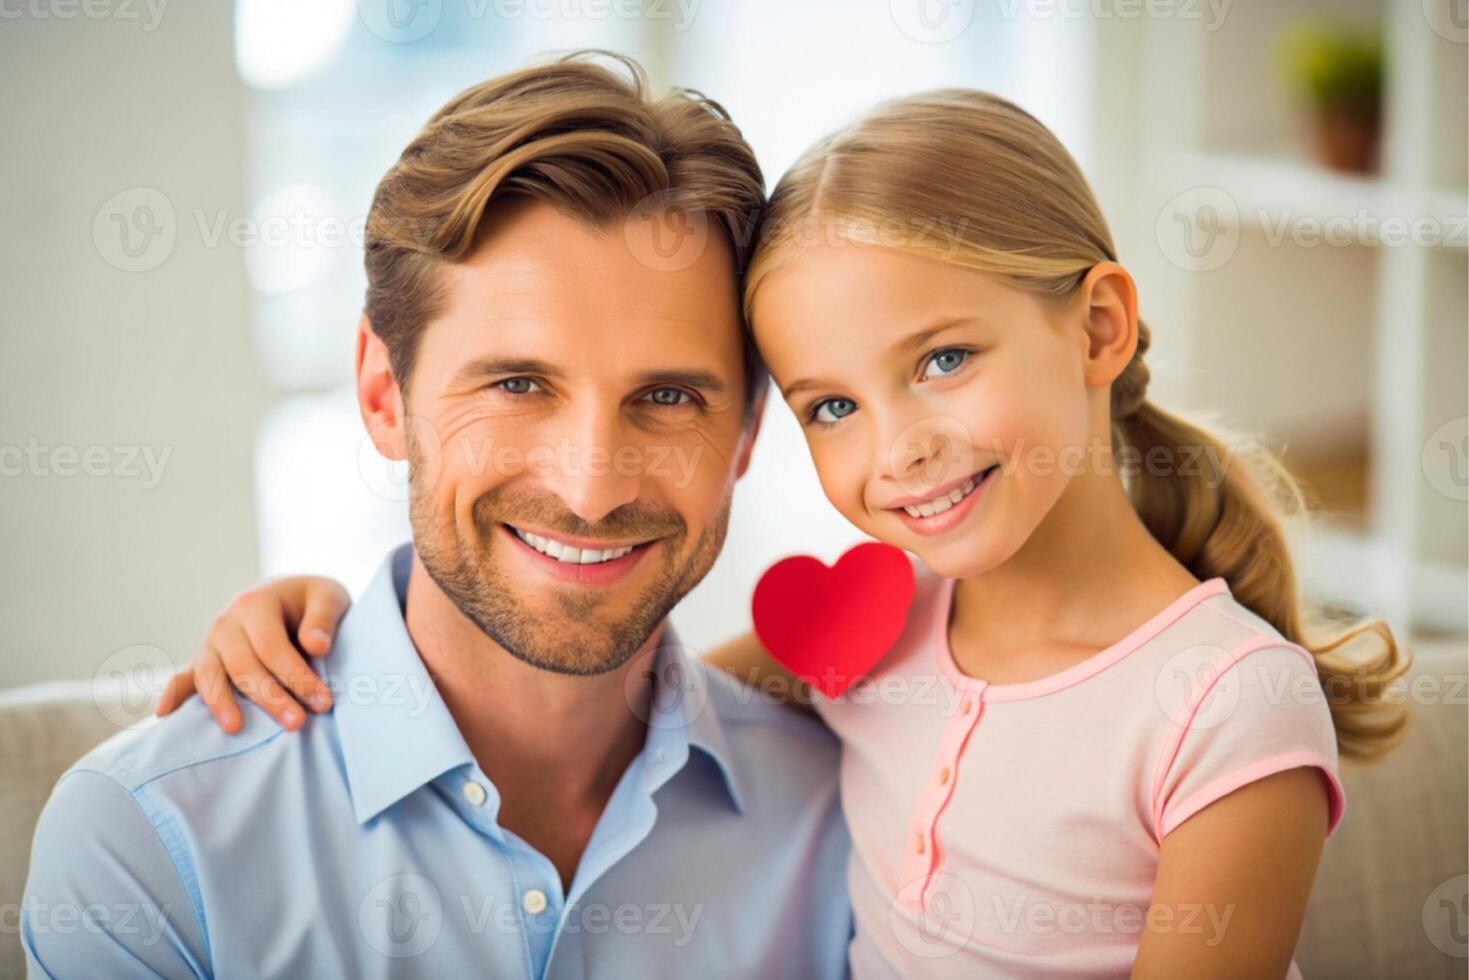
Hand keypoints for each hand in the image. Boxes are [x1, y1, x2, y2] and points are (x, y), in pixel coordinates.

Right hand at [154, 576, 350, 732]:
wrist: (287, 594)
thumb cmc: (311, 600)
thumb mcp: (327, 596)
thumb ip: (323, 618)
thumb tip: (316, 646)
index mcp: (255, 603)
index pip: (272, 646)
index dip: (296, 675)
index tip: (323, 702)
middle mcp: (227, 622)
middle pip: (242, 665)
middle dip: (270, 697)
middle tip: (296, 724)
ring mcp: (212, 642)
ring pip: (210, 674)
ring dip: (221, 703)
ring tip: (236, 728)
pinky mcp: (206, 659)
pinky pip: (185, 676)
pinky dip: (173, 693)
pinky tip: (164, 714)